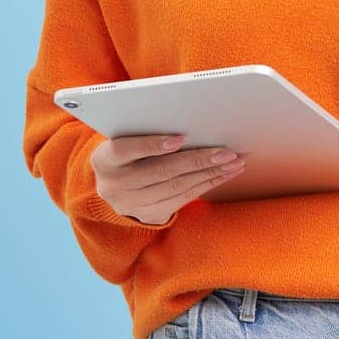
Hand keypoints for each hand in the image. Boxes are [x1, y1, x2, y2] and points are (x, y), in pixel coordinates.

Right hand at [90, 134, 246, 225]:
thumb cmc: (129, 149)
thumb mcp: (126, 137)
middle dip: (197, 160)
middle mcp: (113, 186)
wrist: (116, 183)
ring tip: (234, 162)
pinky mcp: (150, 216)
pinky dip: (207, 183)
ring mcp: (131, 205)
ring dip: (210, 173)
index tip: (181, 137)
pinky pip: (184, 199)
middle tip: (226, 152)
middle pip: (160, 172)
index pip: (125, 150)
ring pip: (176, 187)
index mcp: (103, 160)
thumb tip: (190, 123)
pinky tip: (225, 173)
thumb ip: (146, 130)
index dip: (152, 144)